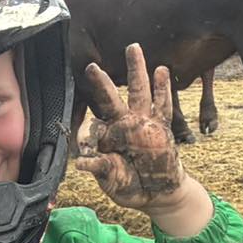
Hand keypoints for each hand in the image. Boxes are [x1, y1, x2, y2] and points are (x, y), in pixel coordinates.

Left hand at [76, 44, 206, 230]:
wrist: (157, 194)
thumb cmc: (129, 186)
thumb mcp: (111, 180)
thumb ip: (99, 169)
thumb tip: (80, 163)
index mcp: (108, 136)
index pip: (94, 120)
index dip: (86, 121)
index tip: (78, 117)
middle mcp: (124, 124)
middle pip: (112, 97)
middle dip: (102, 81)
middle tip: (92, 65)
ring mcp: (144, 123)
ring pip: (139, 92)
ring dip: (136, 71)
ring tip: (133, 49)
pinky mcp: (162, 128)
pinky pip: (163, 106)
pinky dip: (163, 90)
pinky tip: (162, 71)